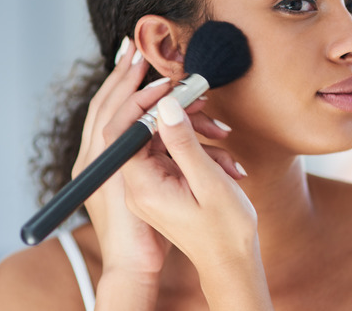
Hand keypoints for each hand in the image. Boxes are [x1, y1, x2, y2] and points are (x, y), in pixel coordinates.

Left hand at [120, 96, 271, 309]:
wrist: (230, 265)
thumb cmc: (224, 231)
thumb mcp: (209, 183)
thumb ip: (184, 142)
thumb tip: (166, 105)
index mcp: (142, 187)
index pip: (122, 131)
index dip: (140, 101)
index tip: (168, 85)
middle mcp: (138, 186)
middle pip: (138, 130)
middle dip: (167, 108)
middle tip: (195, 94)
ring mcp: (148, 186)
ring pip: (159, 140)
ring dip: (190, 130)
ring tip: (222, 133)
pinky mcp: (161, 186)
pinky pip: (171, 155)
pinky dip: (195, 149)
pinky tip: (223, 156)